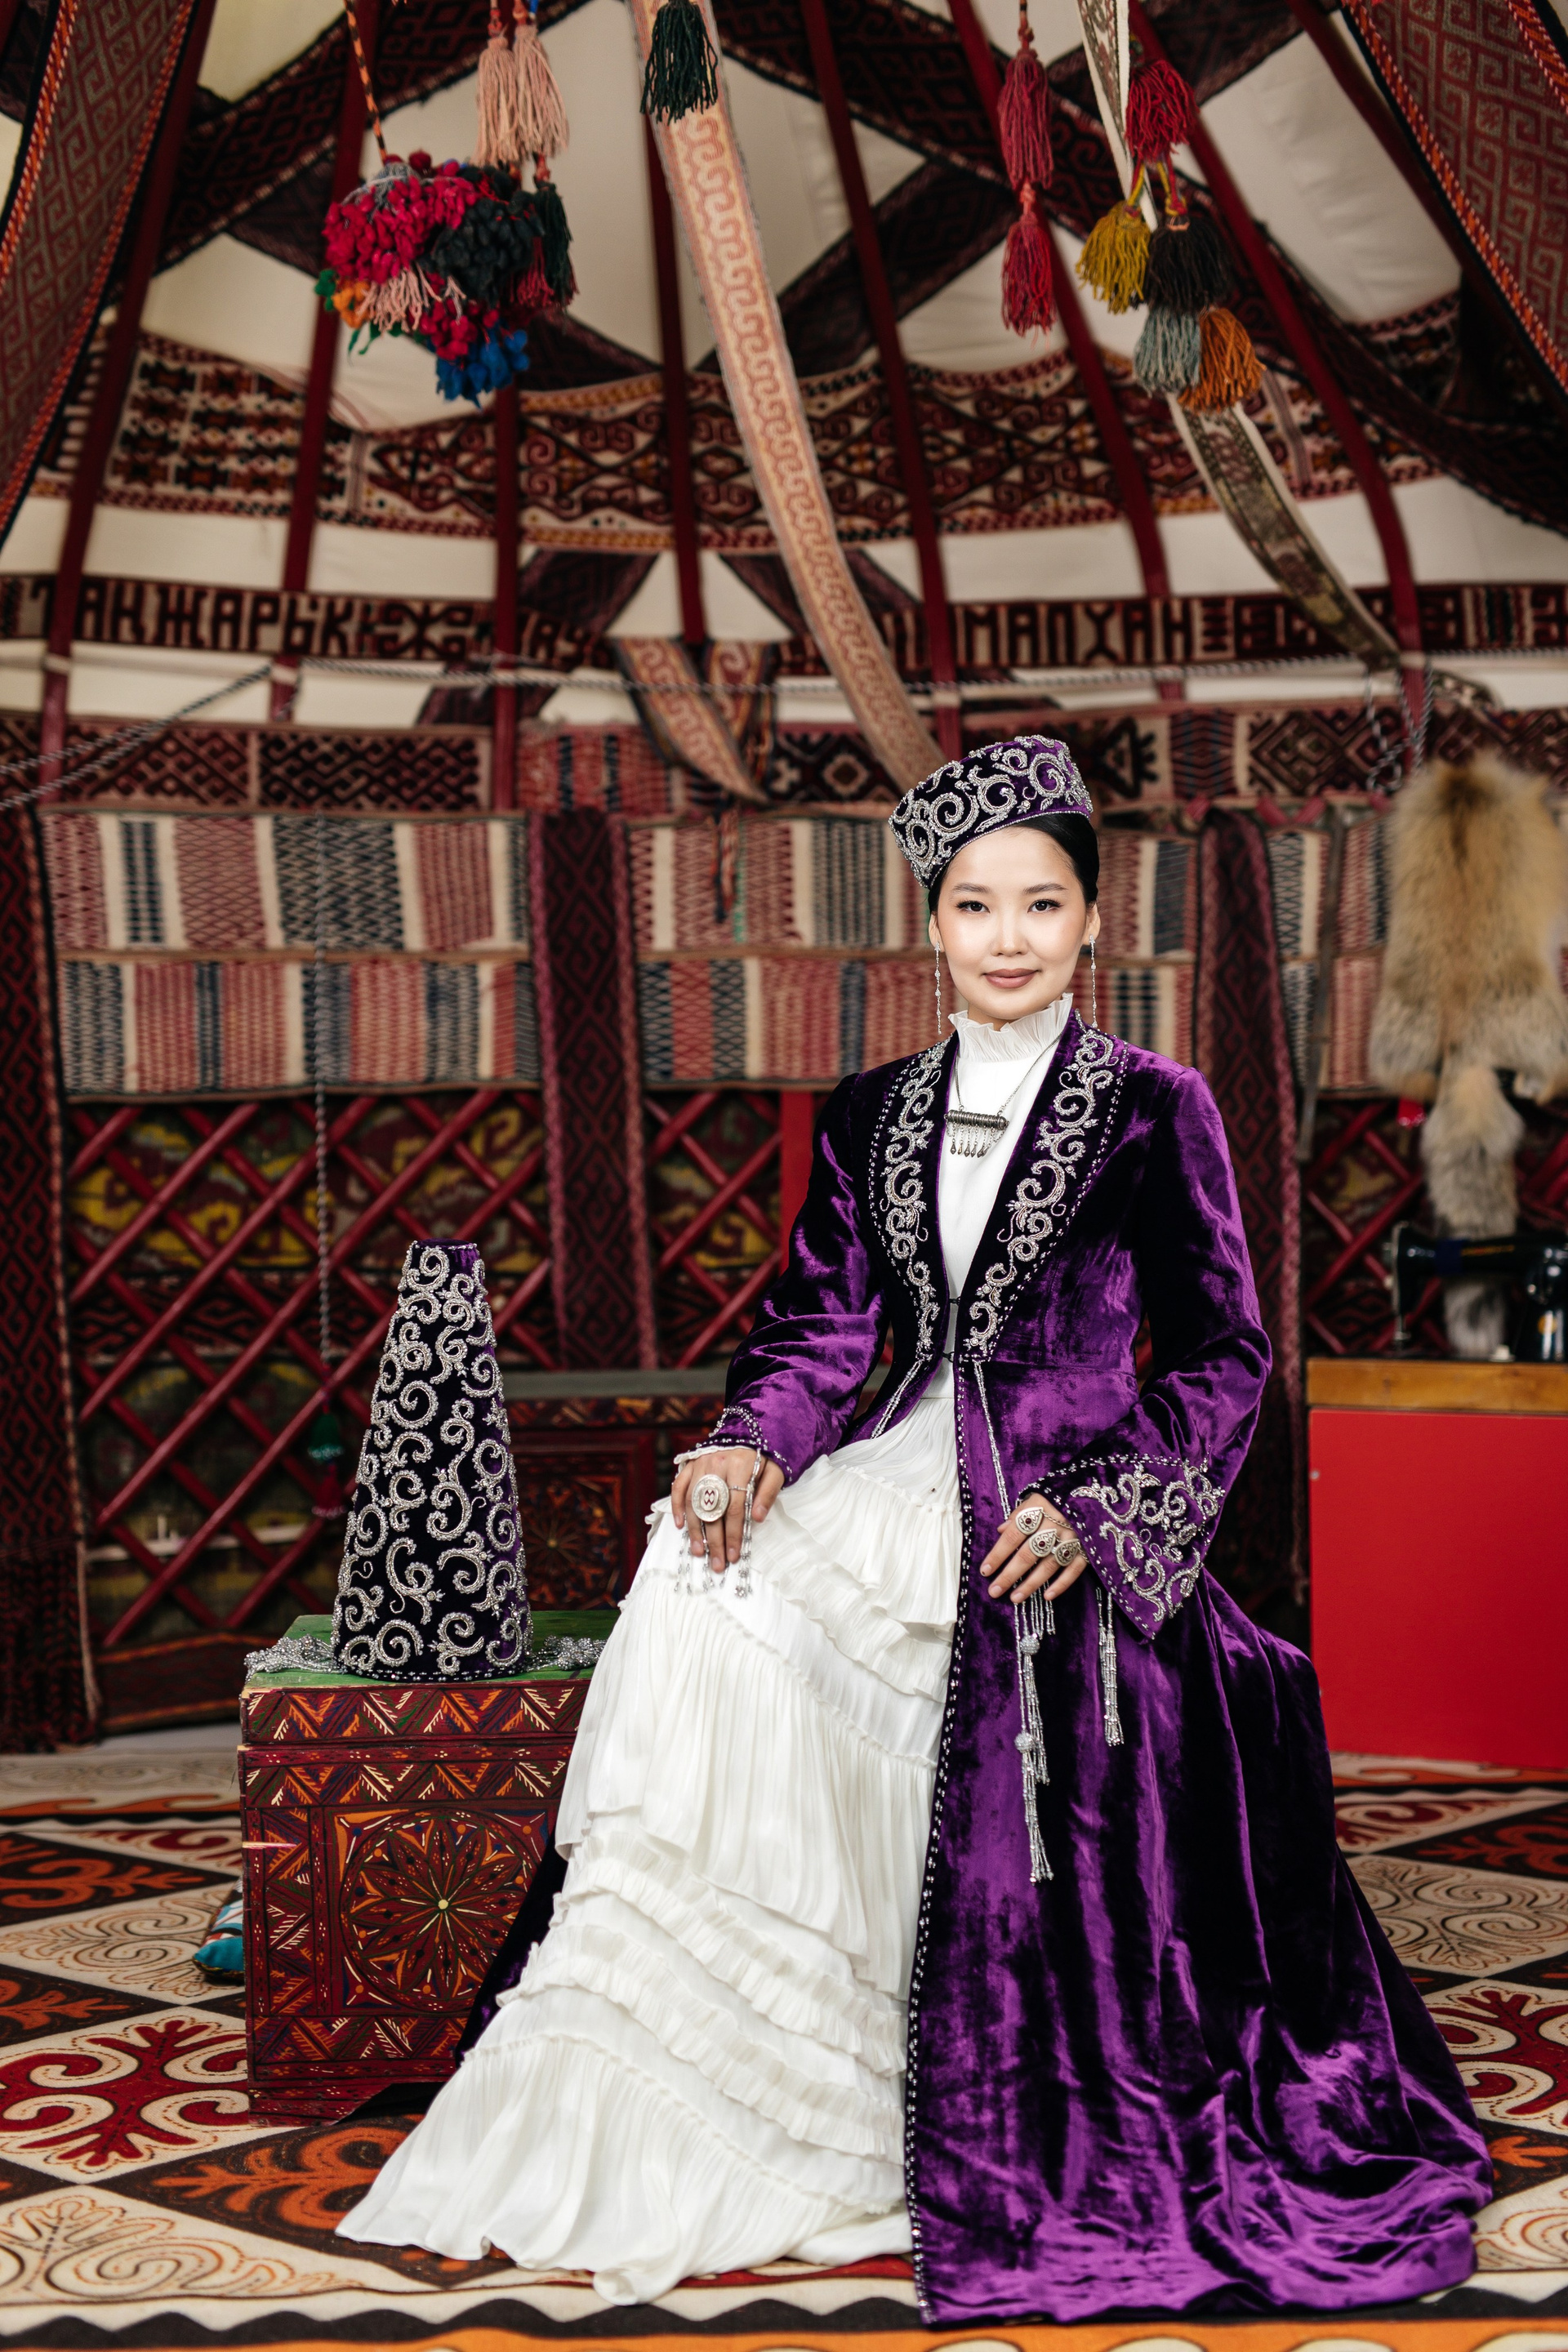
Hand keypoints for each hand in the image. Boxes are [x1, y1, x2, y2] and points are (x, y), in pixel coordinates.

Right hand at [671, 1448, 785, 1573]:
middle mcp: (717, 1464)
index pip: (735, 1508)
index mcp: (741, 1466)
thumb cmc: (765, 1453)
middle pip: (714, 1510)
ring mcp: (701, 1463)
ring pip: (694, 1502)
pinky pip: (679, 1486)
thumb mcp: (777, 1469)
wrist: (750, 1426)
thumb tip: (758, 1518)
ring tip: (699, 1551)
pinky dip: (677, 1506)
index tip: (734, 1555)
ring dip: (695, 1530)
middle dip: (715, 1540)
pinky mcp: (691, 1463)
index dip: (733, 1534)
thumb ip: (768, 1492)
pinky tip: (681, 1526)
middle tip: (717, 1563)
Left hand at [983, 1491, 1087, 1606]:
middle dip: (1009, 1575)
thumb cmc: (1056, 1498)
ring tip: (1015, 1598)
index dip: (998, 1554)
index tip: (985, 1571)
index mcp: (1039, 1508)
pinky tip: (1047, 1596)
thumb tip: (1000, 1530)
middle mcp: (1055, 1523)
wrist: (1094, 1493)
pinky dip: (1061, 1584)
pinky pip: (1074, 1569)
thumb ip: (1018, 1514)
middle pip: (1028, 1554)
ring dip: (1031, 1584)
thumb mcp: (1036, 1497)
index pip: (1013, 1535)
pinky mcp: (1088, 1548)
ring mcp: (1073, 1537)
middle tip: (995, 1591)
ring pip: (1049, 1565)